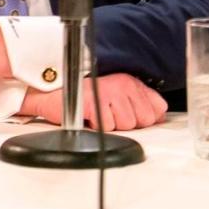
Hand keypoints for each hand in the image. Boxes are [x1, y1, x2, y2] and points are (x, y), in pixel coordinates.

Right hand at [20, 73, 167, 130]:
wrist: (50, 92)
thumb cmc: (80, 94)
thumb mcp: (115, 94)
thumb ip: (140, 103)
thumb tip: (158, 118)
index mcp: (129, 81)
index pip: (158, 109)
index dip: (143, 117)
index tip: (126, 113)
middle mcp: (122, 84)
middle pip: (144, 120)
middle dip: (126, 123)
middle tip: (107, 113)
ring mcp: (109, 92)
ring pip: (126, 125)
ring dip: (110, 125)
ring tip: (96, 113)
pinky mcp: (94, 103)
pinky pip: (107, 128)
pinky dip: (96, 127)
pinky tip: (88, 116)